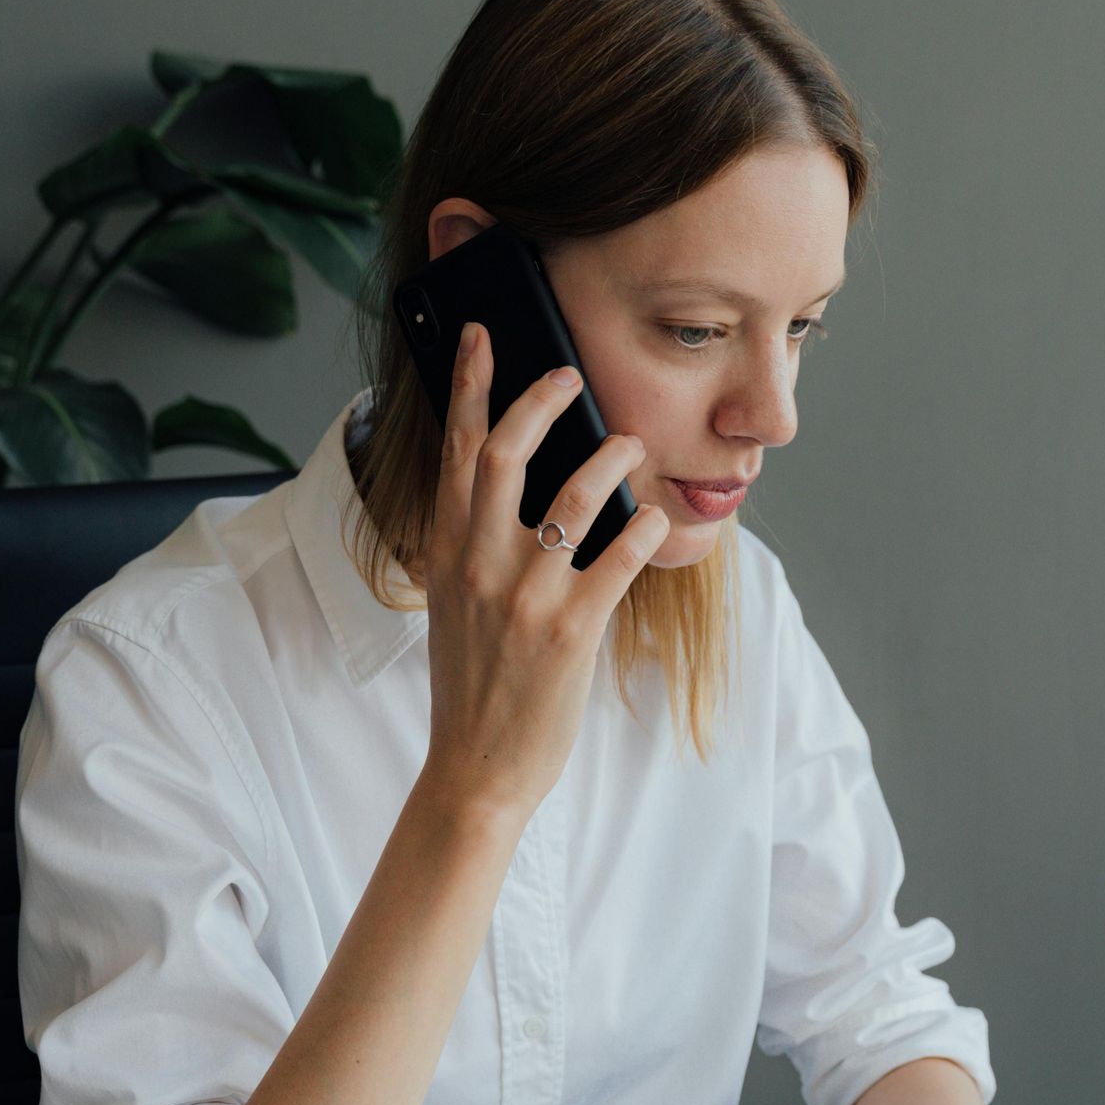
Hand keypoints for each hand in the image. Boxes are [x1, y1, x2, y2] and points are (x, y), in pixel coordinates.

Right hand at [419, 323, 668, 827]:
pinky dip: (645, 530)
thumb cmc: (473, 683)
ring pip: (573, 495)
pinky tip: (657, 522)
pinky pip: (618, 559)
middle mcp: (479, 564)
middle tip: (570, 375)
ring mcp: (524, 597)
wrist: (476, 768)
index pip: (454, 450)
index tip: (481, 336)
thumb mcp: (454, 604)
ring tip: (631, 446)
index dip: (468, 384)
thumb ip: (474, 545)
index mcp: (447, 553)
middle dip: (540, 398)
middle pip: (504, 449)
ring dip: (611, 458)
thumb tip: (512, 489)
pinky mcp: (570, 631)